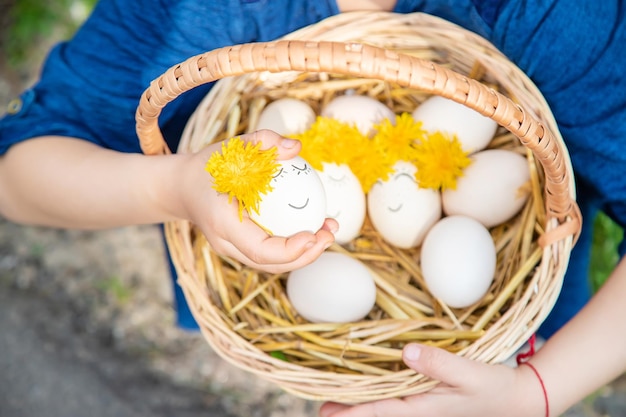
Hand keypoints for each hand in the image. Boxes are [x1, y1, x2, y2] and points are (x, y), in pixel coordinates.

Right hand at [177, 129, 336, 273]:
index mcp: (222, 222)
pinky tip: (313, 227)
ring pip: (271, 264)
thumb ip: (263, 141)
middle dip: (305, 256)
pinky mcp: (240, 248)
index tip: (313, 235)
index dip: (289, 250)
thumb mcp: (233, 146)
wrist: (183, 187)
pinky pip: (269, 254)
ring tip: (329, 231)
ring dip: (304, 254)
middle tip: (330, 234)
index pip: (258, 249)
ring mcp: (232, 249)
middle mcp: (225, 243)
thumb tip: (296, 148)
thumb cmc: (209, 165)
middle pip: (268, 264)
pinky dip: (293, 247)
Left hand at [319, 343, 544, 416]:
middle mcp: (419, 408)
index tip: (326, 411)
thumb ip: (439, 364)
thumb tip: (405, 352)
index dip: (352, 411)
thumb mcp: (469, 374)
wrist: (518, 399)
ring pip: (386, 404)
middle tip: (320, 405)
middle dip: (349, 409)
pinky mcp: (430, 395)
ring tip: (334, 397)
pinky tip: (371, 383)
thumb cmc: (495, 388)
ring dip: (361, 401)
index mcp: (423, 407)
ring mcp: (423, 404)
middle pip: (377, 410)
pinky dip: (380, 391)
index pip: (379, 411)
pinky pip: (398, 395)